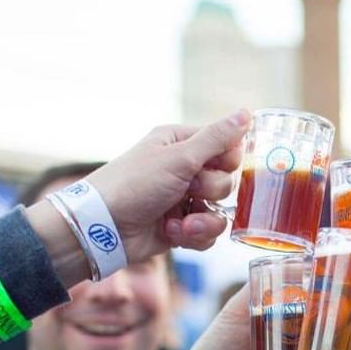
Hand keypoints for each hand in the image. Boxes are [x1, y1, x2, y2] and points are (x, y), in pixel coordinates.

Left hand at [87, 111, 249, 261]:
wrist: (104, 228)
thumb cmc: (135, 184)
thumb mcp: (179, 157)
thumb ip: (216, 138)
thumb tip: (246, 113)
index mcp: (181, 143)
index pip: (227, 147)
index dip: (227, 160)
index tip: (213, 165)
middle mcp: (183, 169)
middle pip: (226, 181)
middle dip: (210, 192)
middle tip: (188, 190)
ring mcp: (182, 200)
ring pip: (219, 211)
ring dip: (203, 220)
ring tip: (182, 223)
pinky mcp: (180, 227)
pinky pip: (207, 233)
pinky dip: (193, 236)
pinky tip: (172, 232)